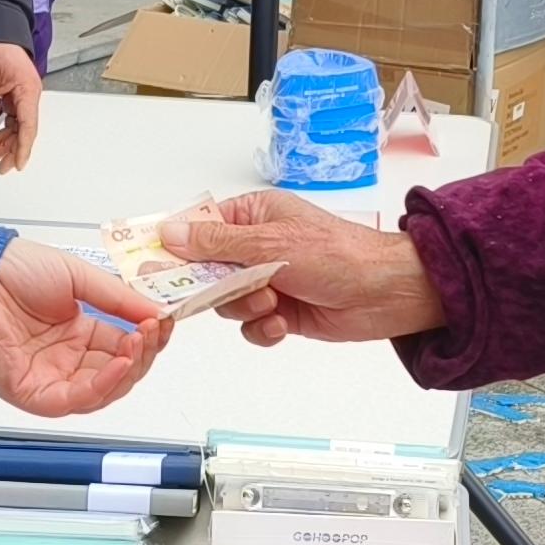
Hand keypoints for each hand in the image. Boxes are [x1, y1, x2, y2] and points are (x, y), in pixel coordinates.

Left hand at [0, 42, 45, 172]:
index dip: (23, 148)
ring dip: (4, 140)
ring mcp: (22, 95)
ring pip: (17, 126)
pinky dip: (1, 128)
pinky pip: (11, 117)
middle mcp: (29, 94)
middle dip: (12, 149)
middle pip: (24, 130)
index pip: (28, 126)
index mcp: (27, 90)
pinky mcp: (14, 93)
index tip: (18, 164)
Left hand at [0, 239, 167, 413]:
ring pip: (103, 392)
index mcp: (79, 334)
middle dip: (143, 355)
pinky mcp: (32, 392)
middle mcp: (67, 360)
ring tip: (140, 342)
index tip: (164, 321)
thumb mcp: (78, 277)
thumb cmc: (11, 271)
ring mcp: (50, 377)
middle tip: (153, 330)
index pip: (125, 349)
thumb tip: (156, 312)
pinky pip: (75, 400)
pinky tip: (121, 363)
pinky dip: (104, 385)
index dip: (148, 339)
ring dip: (129, 371)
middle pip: (119, 375)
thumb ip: (117, 299)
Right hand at [161, 191, 444, 347]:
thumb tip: (172, 232)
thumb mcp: (270, 243)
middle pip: (207, 271)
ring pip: (227, 303)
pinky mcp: (281, 311)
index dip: (179, 247)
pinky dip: (262, 328)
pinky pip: (250, 326)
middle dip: (219, 287)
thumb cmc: (339, 255)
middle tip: (231, 290)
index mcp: (253, 216)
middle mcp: (257, 246)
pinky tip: (282, 323)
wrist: (386, 293)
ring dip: (246, 308)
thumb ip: (216, 242)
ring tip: (274, 302)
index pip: (200, 227)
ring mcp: (269, 280)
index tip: (158, 266)